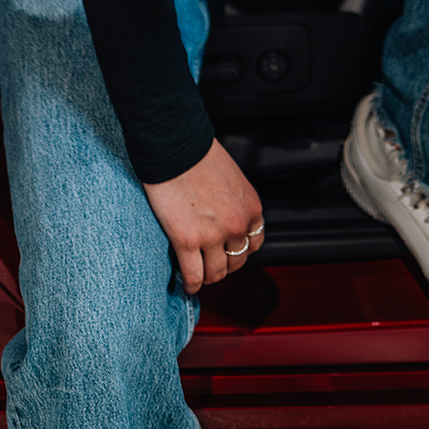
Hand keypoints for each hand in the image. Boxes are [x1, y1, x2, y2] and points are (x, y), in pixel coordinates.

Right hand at [143, 140, 263, 291]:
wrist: (175, 144)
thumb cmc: (197, 153)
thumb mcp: (230, 178)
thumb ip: (232, 201)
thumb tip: (223, 215)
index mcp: (251, 207)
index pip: (254, 243)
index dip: (238, 249)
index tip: (226, 250)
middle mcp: (237, 224)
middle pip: (236, 262)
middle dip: (223, 264)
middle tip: (208, 261)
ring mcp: (213, 235)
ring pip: (216, 274)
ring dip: (206, 276)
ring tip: (195, 274)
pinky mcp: (187, 241)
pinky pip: (193, 276)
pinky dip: (190, 285)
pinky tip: (184, 283)